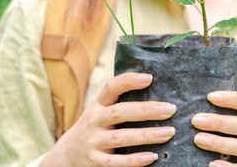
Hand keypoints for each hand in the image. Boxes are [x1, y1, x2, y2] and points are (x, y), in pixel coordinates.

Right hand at [41, 72, 176, 166]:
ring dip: (146, 135)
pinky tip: (153, 156)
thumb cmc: (94, 129)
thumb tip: (156, 93)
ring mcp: (93, 142)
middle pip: (119, 112)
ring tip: (169, 132)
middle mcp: (94, 121)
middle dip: (146, 110)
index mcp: (98, 105)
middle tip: (170, 109)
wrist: (66, 155)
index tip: (149, 78)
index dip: (129, 81)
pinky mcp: (94, 161)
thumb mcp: (100, 112)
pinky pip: (116, 162)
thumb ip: (119, 103)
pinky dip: (135, 160)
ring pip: (121, 138)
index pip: (111, 87)